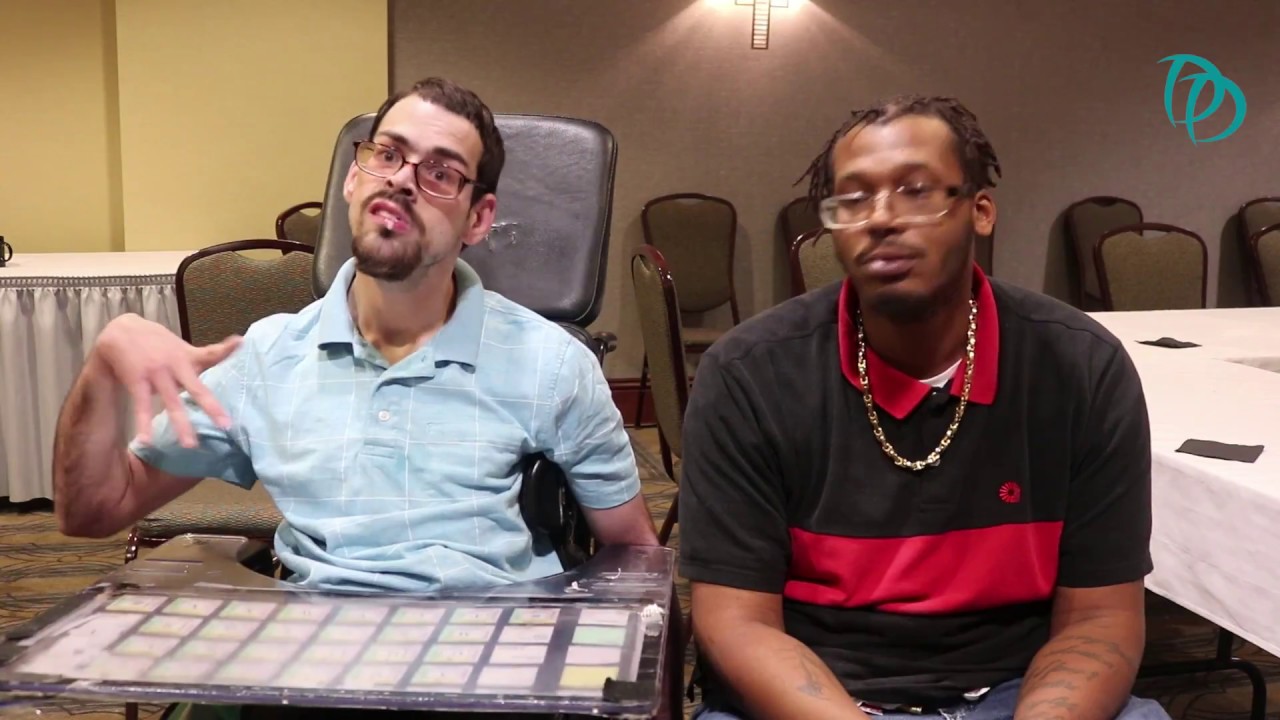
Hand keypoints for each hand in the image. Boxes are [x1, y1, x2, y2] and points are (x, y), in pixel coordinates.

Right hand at [94, 314, 241, 447]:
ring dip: (181, 424)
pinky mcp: (137, 382)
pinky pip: (142, 406)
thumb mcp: (182, 347)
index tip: (240, 344)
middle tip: (226, 425)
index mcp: (188, 357)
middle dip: (211, 407)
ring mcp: (157, 374)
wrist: (121, 330)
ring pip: (172, 403)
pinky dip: (143, 424)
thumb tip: (238, 345)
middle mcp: (175, 365)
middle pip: (197, 388)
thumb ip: (206, 355)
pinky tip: (147, 441)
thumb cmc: (158, 344)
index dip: (227, 349)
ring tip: (190, 445)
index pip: (212, 353)